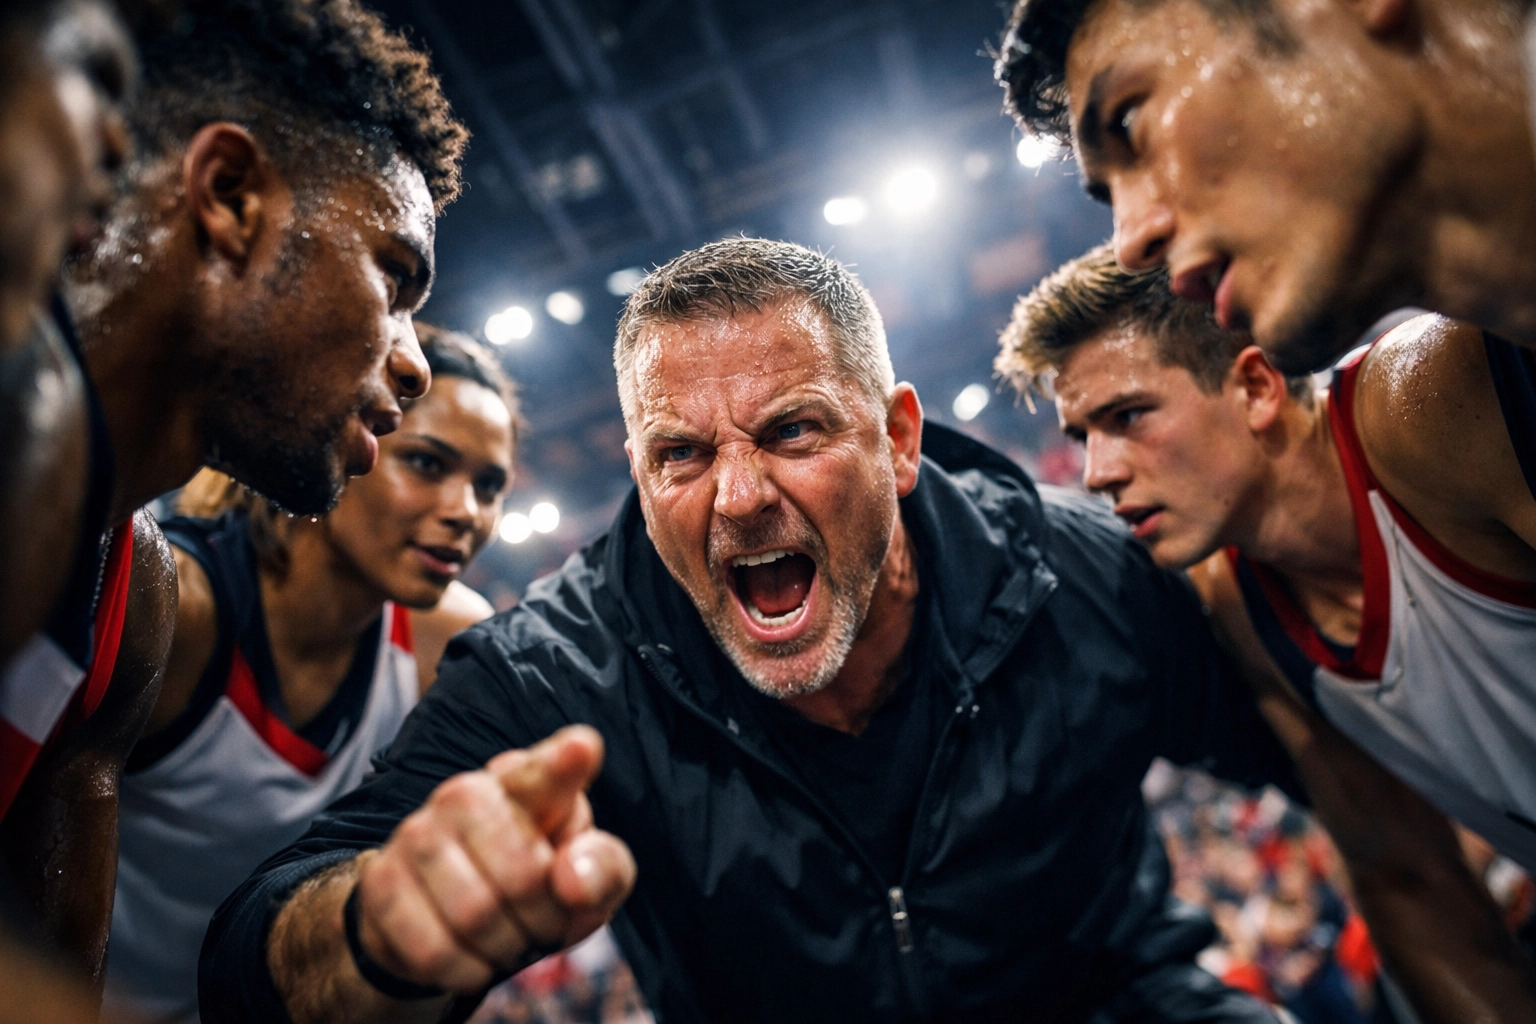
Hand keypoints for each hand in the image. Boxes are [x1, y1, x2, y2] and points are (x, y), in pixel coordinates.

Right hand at [352, 725, 635, 992]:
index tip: (582, 749)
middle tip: (541, 923)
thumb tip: (571, 879)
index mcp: (529, 782)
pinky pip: (432, 949)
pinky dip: (465, 970)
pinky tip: (472, 956)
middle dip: (544, 919)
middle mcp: (468, 793)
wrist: (457, 922)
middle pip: (524, 876)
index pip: (547, 771)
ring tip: (507, 937)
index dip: (564, 763)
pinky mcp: (381, 880)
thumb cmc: (540, 884)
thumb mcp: (590, 879)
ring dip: (504, 948)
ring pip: (475, 915)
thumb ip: (603, 869)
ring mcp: (417, 832)